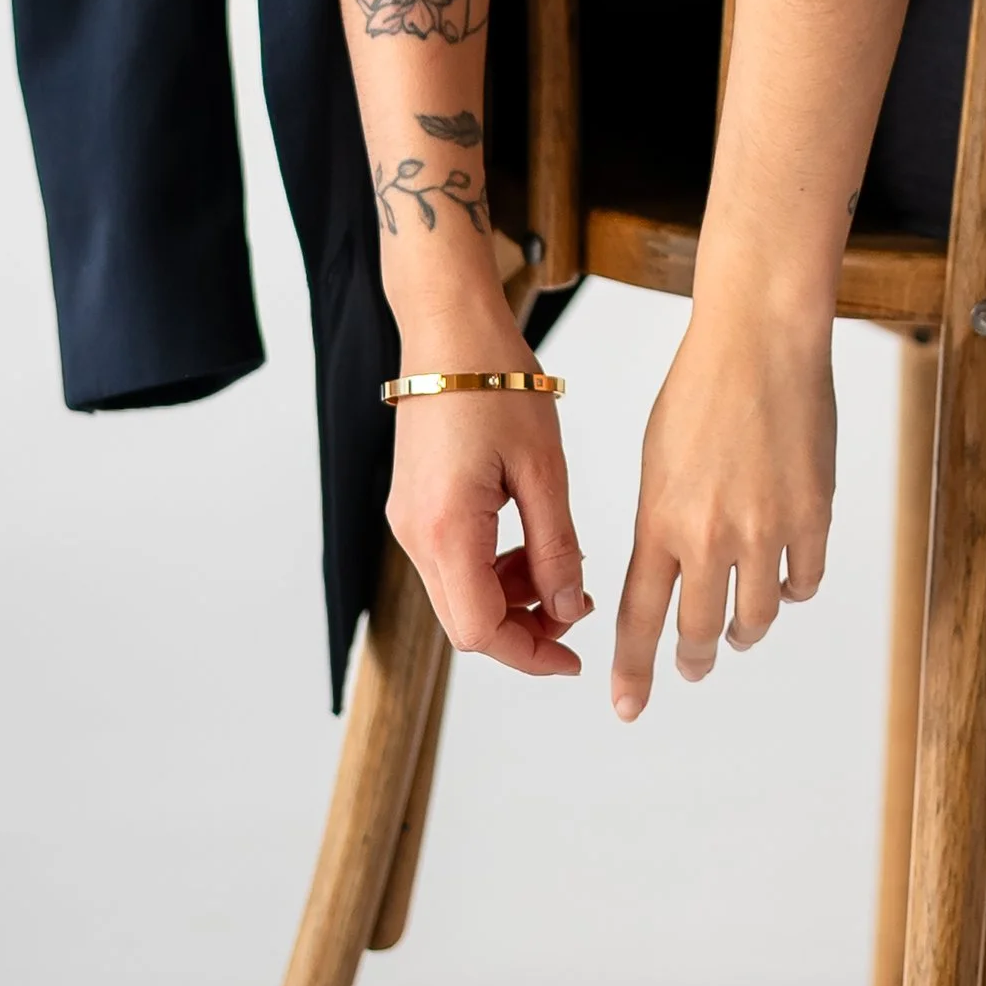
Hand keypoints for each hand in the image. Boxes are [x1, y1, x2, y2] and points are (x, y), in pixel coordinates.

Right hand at [384, 304, 590, 675]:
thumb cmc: (497, 382)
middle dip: (525, 629)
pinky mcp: (414, 506)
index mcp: (446, 529)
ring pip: (459, 594)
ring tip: (559, 566)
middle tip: (576, 608)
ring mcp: (408, 521)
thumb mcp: (543, 468)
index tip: (574, 657)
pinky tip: (529, 542)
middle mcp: (415, 535)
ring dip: (511, 597)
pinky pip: (452, 562)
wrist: (448, 328)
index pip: (481, 631)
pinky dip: (492, 568)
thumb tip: (567, 609)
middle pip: (466, 621)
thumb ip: (555, 547)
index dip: (530, 654)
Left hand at [611, 310, 835, 718]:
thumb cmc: (702, 388)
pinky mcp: (813, 516)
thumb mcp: (657, 461)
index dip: (634, 669)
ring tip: (739, 630)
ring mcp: (766, 529)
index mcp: (659, 520)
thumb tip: (670, 568)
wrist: (761, 341)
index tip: (628, 706)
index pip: (640, 618)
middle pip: (701, 632)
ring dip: (744, 631)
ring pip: (757, 618)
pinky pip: (805, 581)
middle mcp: (710, 535)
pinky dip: (793, 589)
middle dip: (694, 659)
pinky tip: (785, 581)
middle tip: (694, 667)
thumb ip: (661, 521)